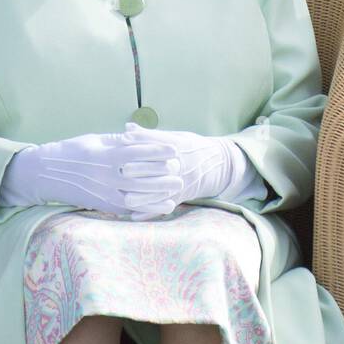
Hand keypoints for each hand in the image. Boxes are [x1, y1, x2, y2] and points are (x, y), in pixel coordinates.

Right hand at [0, 130, 183, 219]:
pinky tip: (163, 205)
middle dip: (162, 173)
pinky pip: (129, 208)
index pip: (135, 152)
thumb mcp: (95, 140)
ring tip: (177, 187)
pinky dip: (148, 207)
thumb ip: (119, 140)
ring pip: (137, 195)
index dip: (157, 151)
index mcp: (103, 155)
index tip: (174, 149)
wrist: (45, 174)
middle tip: (180, 170)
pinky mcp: (103, 205)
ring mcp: (103, 193)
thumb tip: (144, 135)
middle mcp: (104, 176)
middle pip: (140, 175)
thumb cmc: (72, 151)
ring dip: (159, 193)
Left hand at [119, 123, 239, 218]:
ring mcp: (183, 180)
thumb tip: (127, 127)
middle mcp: (182, 163)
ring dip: (145, 195)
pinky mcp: (183, 194)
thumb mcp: (177, 137)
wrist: (220, 163)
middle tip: (123, 169)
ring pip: (163, 189)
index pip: (159, 140)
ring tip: (126, 198)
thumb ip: (151, 136)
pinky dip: (151, 212)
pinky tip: (135, 215)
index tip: (124, 138)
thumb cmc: (192, 148)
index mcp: (180, 146)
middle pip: (161, 166)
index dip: (142, 138)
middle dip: (142, 168)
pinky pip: (166, 204)